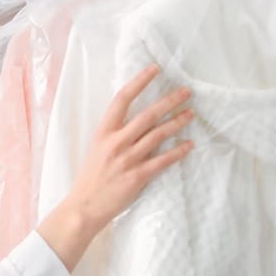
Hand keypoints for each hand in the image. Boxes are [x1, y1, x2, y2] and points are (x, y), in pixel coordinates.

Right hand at [37, 64, 193, 270]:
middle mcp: (116, 142)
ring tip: (191, 114)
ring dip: (177, 122)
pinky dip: (178, 151)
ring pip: (158, 135)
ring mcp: (127, 159)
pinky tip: (189, 145)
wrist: (84, 206)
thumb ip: (114, 133)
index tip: (155, 69)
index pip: (122, 98)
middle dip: (169, 101)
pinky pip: (163, 160)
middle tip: (186, 92)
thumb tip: (137, 118)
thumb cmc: (91, 177)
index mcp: (103, 132)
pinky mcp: (137, 176)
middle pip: (147, 115)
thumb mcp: (96, 147)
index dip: (140, 81)